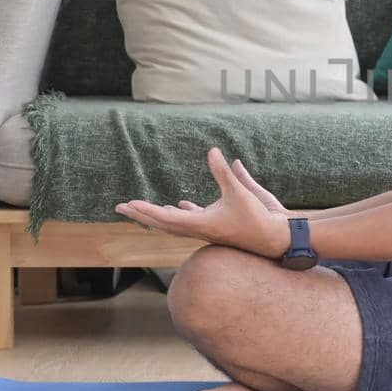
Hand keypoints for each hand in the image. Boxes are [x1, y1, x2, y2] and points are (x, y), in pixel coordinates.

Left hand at [114, 148, 287, 259]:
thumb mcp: (240, 192)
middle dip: (141, 215)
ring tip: (141, 210)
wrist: (272, 240)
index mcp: (200, 223)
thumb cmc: (256, 218)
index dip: (146, 210)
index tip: (128, 205)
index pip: (166, 217)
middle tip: (119, 207)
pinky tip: (178, 205)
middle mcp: (198, 228)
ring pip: (174, 223)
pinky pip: (190, 220)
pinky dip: (180, 213)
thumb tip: (212, 151)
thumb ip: (224, 173)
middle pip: (162, 223)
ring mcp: (205, 229)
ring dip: (156, 216)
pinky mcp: (214, 226)